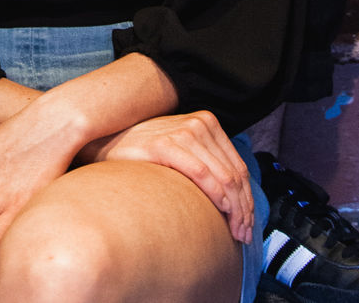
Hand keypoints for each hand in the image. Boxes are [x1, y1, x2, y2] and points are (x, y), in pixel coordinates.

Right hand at [88, 111, 253, 244]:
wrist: (108, 144)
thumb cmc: (148, 156)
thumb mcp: (184, 154)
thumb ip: (207, 165)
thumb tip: (234, 200)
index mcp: (207, 124)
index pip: (238, 167)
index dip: (248, 199)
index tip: (249, 225)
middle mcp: (199, 124)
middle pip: (234, 174)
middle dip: (244, 209)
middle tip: (245, 235)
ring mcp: (182, 132)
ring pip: (223, 176)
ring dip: (235, 208)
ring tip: (235, 232)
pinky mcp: (165, 144)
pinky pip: (199, 172)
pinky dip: (215, 193)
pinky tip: (220, 211)